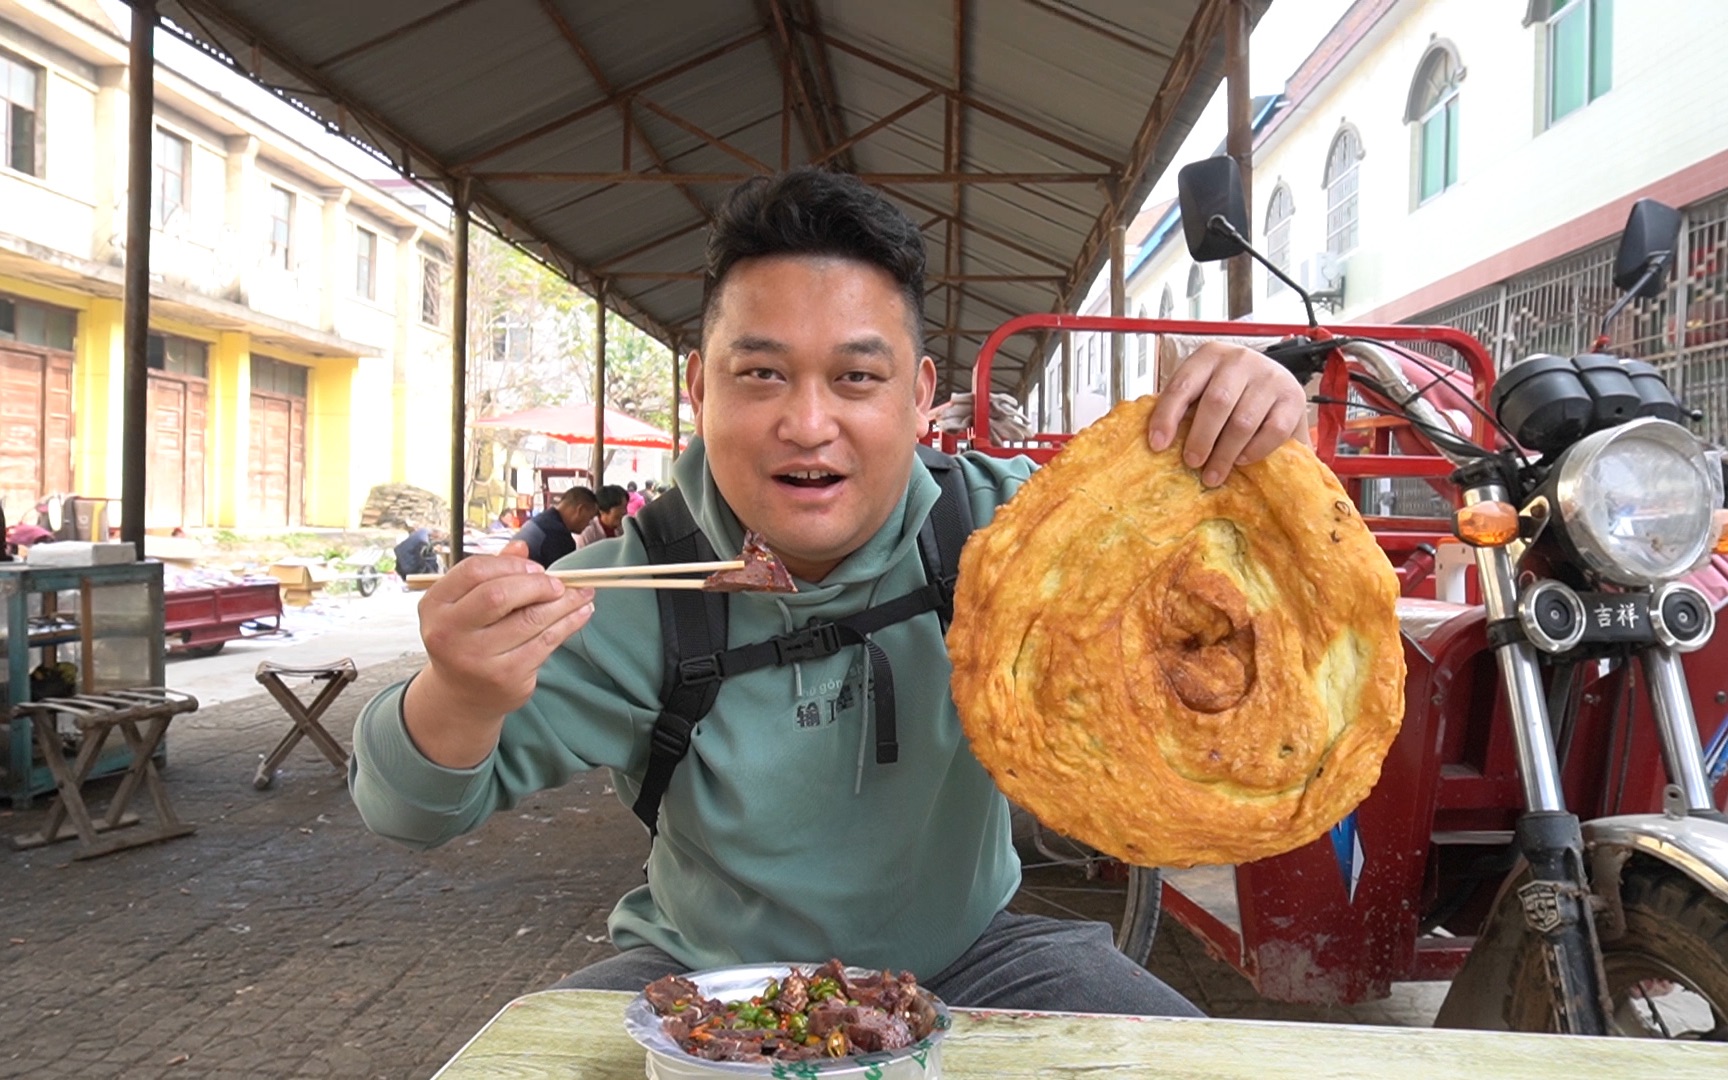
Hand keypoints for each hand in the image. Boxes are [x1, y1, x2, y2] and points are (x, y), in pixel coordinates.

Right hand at [403, 540, 593, 766]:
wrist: (462, 696)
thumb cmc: (466, 640)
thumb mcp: (465, 605)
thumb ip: (491, 573)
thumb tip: (521, 547)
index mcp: (435, 606)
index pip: (474, 571)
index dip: (511, 565)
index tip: (535, 568)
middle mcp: (449, 633)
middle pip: (500, 595)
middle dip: (538, 584)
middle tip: (559, 583)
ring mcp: (477, 658)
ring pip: (530, 620)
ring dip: (564, 602)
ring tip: (583, 593)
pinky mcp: (506, 676)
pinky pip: (545, 642)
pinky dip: (569, 623)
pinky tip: (581, 613)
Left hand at [1147, 341, 1308, 486]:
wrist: (1274, 380)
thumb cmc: (1231, 390)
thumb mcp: (1203, 388)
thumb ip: (1185, 407)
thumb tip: (1157, 443)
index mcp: (1210, 355)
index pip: (1183, 385)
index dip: (1167, 416)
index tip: (1157, 445)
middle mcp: (1240, 360)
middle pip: (1216, 403)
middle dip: (1201, 438)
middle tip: (1192, 463)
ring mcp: (1270, 377)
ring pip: (1243, 421)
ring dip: (1225, 453)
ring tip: (1213, 474)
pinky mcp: (1294, 398)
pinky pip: (1272, 431)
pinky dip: (1254, 450)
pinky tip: (1241, 460)